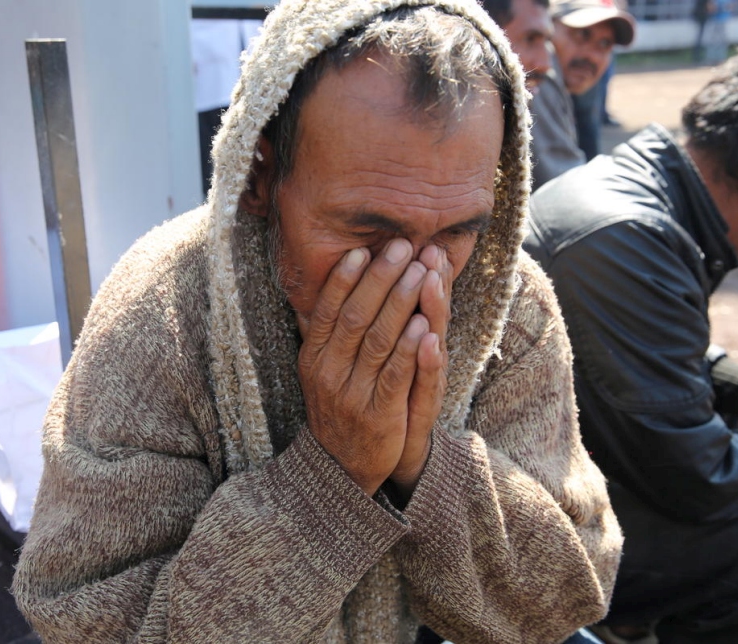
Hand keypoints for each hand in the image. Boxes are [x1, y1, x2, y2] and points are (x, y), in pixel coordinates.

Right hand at [296, 239, 449, 497]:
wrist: (342, 468)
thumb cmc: (340, 407)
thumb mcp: (323, 370)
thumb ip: (328, 334)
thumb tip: (332, 286)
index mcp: (313, 358)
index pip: (327, 310)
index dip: (344, 278)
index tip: (363, 249)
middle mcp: (328, 374)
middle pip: (355, 317)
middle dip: (381, 278)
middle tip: (402, 247)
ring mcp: (351, 396)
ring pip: (378, 341)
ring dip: (401, 302)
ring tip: (420, 271)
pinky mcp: (378, 416)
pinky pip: (395, 374)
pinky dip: (409, 346)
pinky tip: (424, 322)